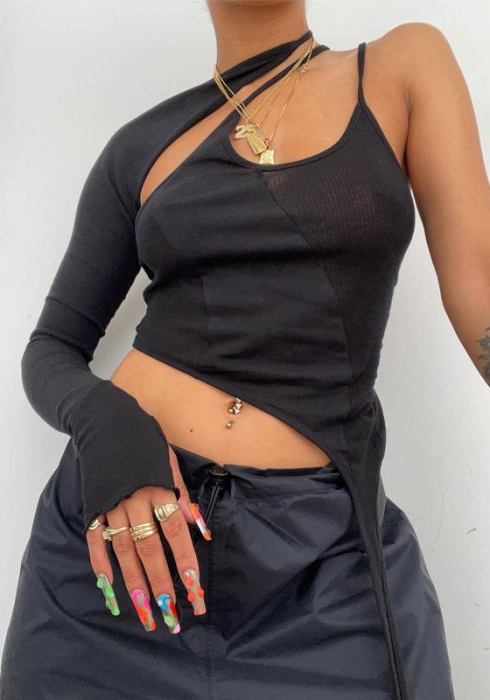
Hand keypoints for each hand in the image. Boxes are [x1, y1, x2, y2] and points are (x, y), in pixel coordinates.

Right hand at [86, 446, 206, 632]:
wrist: (106, 421)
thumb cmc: (144, 440)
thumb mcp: (168, 461)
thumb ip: (181, 494)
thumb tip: (197, 526)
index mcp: (156, 488)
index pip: (174, 529)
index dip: (185, 558)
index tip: (195, 586)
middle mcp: (133, 501)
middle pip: (149, 547)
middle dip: (160, 583)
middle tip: (170, 613)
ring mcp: (110, 506)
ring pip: (123, 550)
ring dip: (134, 583)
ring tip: (143, 611)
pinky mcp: (93, 507)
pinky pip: (94, 539)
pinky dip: (100, 562)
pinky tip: (107, 585)